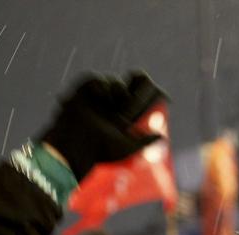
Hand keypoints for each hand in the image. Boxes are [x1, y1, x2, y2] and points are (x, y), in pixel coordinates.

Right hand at [41, 71, 166, 179]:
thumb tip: (162, 138)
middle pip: (130, 83)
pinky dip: (101, 85)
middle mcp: (113, 104)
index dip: (152, 93)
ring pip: (115, 82)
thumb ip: (143, 143)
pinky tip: (102, 97)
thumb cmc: (99, 151)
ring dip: (118, 91)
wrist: (74, 147)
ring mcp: (99, 97)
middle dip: (140, 83)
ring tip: (114, 106)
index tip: (164, 94)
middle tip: (143, 85)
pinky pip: (96, 79)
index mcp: (124, 116)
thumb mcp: (126, 148)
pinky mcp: (83, 91)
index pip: (141, 98)